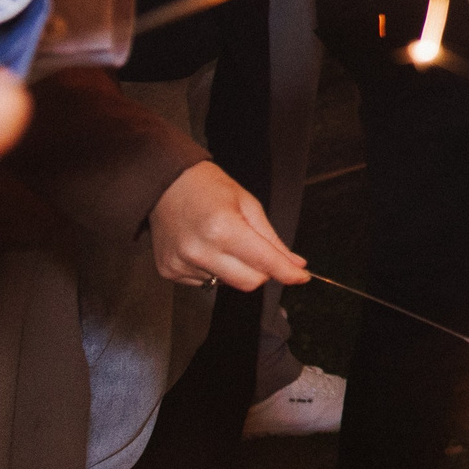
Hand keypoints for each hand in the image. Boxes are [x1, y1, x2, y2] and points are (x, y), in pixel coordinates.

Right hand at [150, 160, 305, 289]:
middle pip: (249, 282)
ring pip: (227, 284)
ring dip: (234, 269)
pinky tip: (205, 248)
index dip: (287, 273)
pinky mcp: (170, 271)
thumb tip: (296, 264)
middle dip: (262, 271)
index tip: (301, 277)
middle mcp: (200, 250)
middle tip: (257, 250)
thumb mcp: (248, 205)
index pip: (264, 263)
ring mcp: (182, 263)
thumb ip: (272, 240)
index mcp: (222, 229)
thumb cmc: (209, 189)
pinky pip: (205, 283)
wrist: (166, 184)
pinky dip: (213, 270)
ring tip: (222, 241)